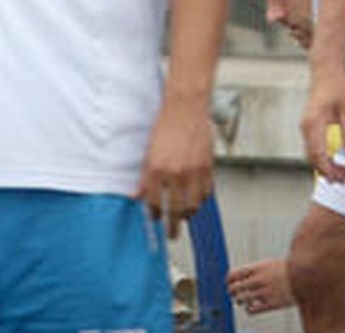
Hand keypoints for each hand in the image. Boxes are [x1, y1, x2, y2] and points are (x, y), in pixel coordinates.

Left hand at [134, 95, 213, 238]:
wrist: (184, 109)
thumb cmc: (164, 127)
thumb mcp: (147, 152)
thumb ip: (144, 177)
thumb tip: (136, 195)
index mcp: (156, 168)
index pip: (154, 202)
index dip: (153, 214)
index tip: (154, 219)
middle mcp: (175, 172)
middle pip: (175, 209)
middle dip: (172, 226)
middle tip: (171, 234)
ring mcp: (193, 171)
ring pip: (194, 204)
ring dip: (189, 214)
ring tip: (184, 218)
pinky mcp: (208, 167)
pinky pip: (206, 192)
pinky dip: (202, 200)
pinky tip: (197, 201)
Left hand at [226, 259, 293, 314]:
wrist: (306, 278)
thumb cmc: (287, 271)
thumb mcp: (268, 265)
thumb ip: (254, 270)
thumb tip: (238, 277)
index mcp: (257, 268)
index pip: (233, 274)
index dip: (228, 280)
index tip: (229, 283)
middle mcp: (259, 280)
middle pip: (235, 288)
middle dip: (232, 292)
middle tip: (233, 294)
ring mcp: (265, 292)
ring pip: (242, 300)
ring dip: (239, 301)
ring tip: (240, 301)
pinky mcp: (272, 304)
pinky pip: (252, 310)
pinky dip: (248, 310)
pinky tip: (250, 308)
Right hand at [301, 65, 344, 182]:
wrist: (325, 70)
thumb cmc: (338, 86)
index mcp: (314, 123)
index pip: (318, 153)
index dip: (328, 168)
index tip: (340, 177)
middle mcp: (306, 126)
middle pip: (311, 156)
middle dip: (327, 172)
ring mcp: (305, 126)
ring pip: (310, 153)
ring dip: (324, 166)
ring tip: (342, 173)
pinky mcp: (309, 125)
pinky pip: (312, 146)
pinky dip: (322, 157)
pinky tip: (335, 161)